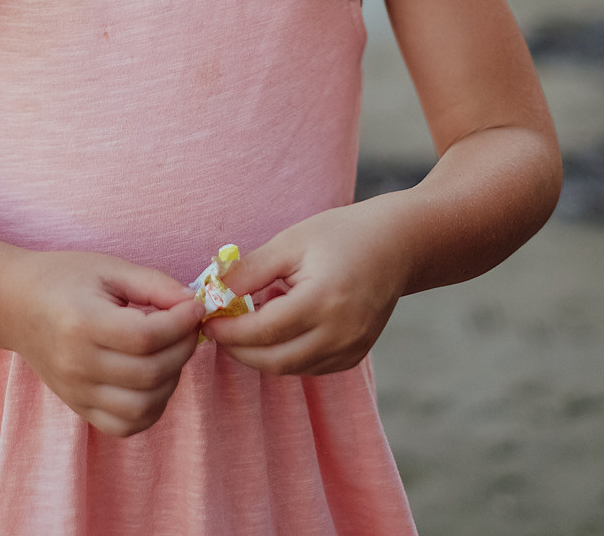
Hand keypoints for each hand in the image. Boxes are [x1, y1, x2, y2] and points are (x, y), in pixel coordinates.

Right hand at [3, 249, 204, 436]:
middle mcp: (78, 364)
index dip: (181, 324)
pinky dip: (151, 408)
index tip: (195, 306)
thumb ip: (153, 283)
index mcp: (83, 323)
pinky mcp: (79, 407)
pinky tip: (155, 379)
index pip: (146, 337)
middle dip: (183, 349)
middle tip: (188, 326)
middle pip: (149, 374)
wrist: (15, 304)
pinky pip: (125, 425)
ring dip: (171, 380)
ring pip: (142, 408)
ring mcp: (77, 392)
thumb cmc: (63, 278)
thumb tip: (192, 302)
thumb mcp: (108, 268)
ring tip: (171, 351)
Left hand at [202, 198, 409, 375]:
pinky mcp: (355, 355)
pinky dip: (285, 356)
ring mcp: (351, 349)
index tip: (206, 320)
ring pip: (290, 369)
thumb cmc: (341, 235)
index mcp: (322, 301)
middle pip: (274, 361)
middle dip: (238, 349)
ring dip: (260, 355)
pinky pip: (310, 368)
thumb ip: (250, 270)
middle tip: (217, 330)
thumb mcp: (291, 242)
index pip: (263, 331)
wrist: (397, 244)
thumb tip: (213, 292)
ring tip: (241, 328)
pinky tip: (273, 332)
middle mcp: (340, 334)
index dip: (229, 330)